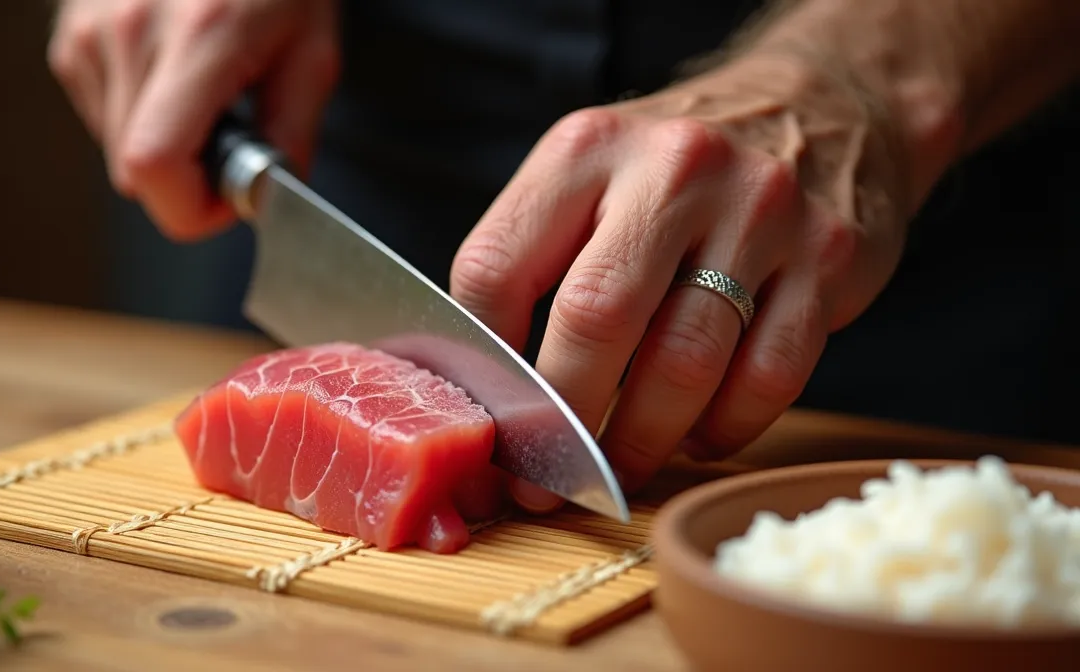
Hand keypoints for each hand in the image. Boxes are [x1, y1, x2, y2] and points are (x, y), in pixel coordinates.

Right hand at [47, 0, 340, 240]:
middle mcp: (130, 33)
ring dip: (163, 143)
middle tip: (231, 134)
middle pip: (134, 173)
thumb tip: (262, 199)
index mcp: (198, 39)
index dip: (190, 209)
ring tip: (204, 87)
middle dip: (187, 178)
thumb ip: (291, 133)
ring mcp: (89, 32)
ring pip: (115, 148)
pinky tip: (171, 69)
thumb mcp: (312, 50)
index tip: (227, 198)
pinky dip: (139, 111)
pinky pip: (101, 112)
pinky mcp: (69, 35)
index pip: (153, 168)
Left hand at [451, 54, 911, 509]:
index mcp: (586, 149)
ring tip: (619, 468)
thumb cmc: (674, 171)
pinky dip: (723, 428)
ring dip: (641, 442)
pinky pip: (768, 377)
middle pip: (594, 321)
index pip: (497, 270)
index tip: (487, 426)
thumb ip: (531, 262)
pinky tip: (696, 436)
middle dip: (562, 422)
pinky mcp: (827, 258)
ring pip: (685, 364)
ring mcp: (760, 211)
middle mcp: (674, 169)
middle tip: (545, 481)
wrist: (821, 105)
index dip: (481, 367)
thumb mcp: (588, 176)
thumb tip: (484, 395)